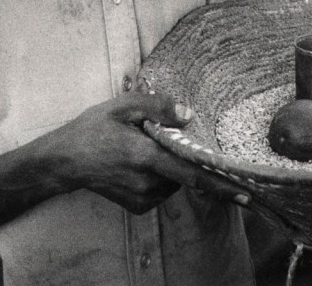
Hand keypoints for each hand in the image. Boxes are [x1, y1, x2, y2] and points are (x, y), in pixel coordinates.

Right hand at [40, 91, 249, 214]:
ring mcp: (142, 198)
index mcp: (147, 157)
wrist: (64, 161)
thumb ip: (158, 106)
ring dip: (170, 165)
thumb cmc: (93, 128)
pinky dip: (159, 176)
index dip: (222, 183)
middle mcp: (148, 183)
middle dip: (185, 156)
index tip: (248, 191)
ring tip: (142, 148)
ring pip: (174, 180)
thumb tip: (189, 114)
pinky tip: (137, 163)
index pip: (193, 174)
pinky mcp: (138, 207)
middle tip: (158, 138)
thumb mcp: (123, 105)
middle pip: (185, 172)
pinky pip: (162, 189)